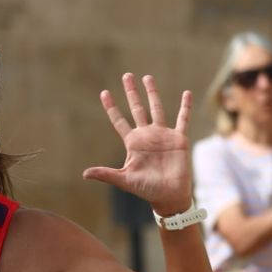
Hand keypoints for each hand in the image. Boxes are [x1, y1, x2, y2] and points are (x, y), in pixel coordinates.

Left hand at [83, 74, 193, 215]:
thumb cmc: (146, 189)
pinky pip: (182, 119)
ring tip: (147, 77)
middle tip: (126, 75)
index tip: (104, 92)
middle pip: (137, 108)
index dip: (111, 107)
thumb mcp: (124, 180)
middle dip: (131, 92)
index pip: (119, 121)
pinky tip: (186, 93)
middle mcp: (147, 135)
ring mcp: (163, 135)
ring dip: (152, 93)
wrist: (168, 196)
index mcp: (133, 143)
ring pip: (157, 108)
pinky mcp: (179, 139)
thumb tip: (84, 174)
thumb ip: (106, 174)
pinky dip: (185, 106)